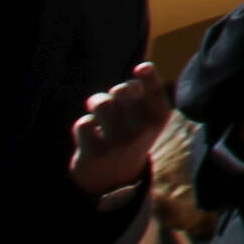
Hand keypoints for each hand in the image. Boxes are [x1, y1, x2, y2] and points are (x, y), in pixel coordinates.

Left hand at [66, 63, 169, 194]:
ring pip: (102, 104)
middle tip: (115, 101)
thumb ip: (147, 87)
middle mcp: (143, 131)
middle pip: (121, 91)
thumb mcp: (146, 112)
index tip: (140, 69)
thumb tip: (142, 69)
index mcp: (160, 117)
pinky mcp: (96, 153)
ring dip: (96, 103)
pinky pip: (84, 124)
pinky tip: (91, 136)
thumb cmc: (130, 131)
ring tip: (97, 110)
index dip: (146, 74)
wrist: (114, 174)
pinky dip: (84, 126)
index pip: (154, 86)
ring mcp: (120, 143)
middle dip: (113, 92)